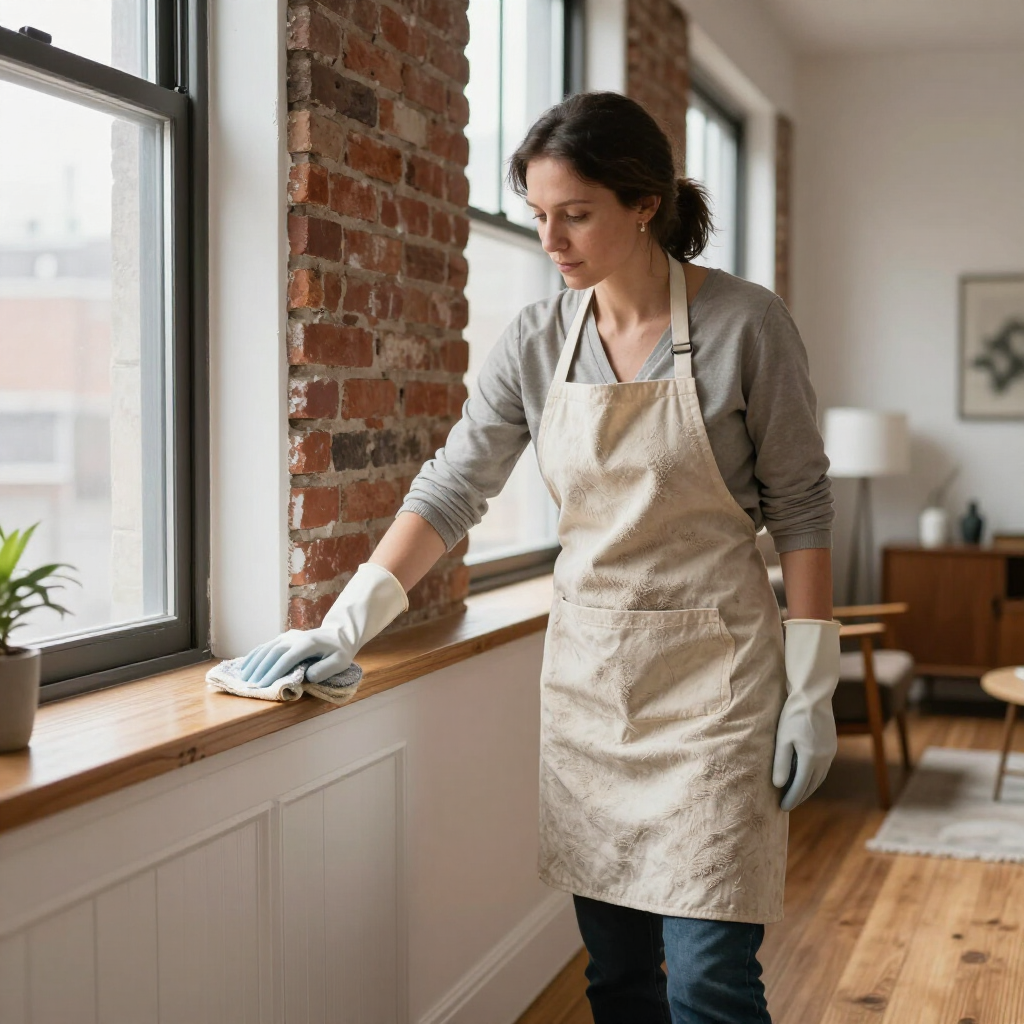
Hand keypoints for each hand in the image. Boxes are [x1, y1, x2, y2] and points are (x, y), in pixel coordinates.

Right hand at [239, 562, 407, 685]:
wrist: (338, 634)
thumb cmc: (339, 651)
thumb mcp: (340, 661)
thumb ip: (325, 669)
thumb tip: (307, 676)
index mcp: (308, 643)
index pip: (287, 658)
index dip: (274, 672)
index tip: (264, 685)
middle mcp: (295, 637)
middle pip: (273, 653)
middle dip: (261, 670)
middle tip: (251, 685)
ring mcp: (287, 636)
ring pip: (266, 648)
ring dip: (254, 663)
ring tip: (244, 678)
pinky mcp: (283, 638)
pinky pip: (266, 646)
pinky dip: (254, 655)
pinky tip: (245, 665)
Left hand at [773, 618, 839, 811]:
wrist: (812, 695)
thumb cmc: (792, 715)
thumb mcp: (782, 740)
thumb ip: (781, 763)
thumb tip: (779, 786)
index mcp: (811, 759)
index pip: (800, 787)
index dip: (791, 799)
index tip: (782, 808)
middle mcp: (824, 759)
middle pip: (811, 785)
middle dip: (799, 796)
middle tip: (787, 804)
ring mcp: (830, 752)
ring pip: (819, 778)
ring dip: (808, 788)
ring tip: (795, 794)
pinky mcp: (831, 745)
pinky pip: (823, 768)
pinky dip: (814, 776)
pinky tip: (806, 776)